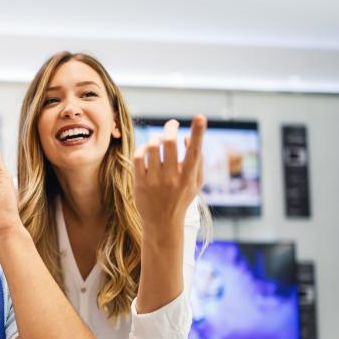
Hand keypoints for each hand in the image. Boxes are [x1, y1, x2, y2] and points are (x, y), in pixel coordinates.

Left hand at [133, 115, 205, 229]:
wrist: (162, 222)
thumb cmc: (181, 198)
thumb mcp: (196, 183)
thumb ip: (197, 160)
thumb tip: (188, 137)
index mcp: (189, 177)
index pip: (195, 151)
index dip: (198, 133)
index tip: (200, 116)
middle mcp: (173, 178)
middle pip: (170, 143)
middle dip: (170, 128)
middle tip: (172, 125)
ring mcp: (155, 180)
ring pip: (153, 147)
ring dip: (156, 138)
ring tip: (159, 141)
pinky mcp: (140, 183)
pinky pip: (139, 156)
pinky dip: (142, 148)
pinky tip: (146, 151)